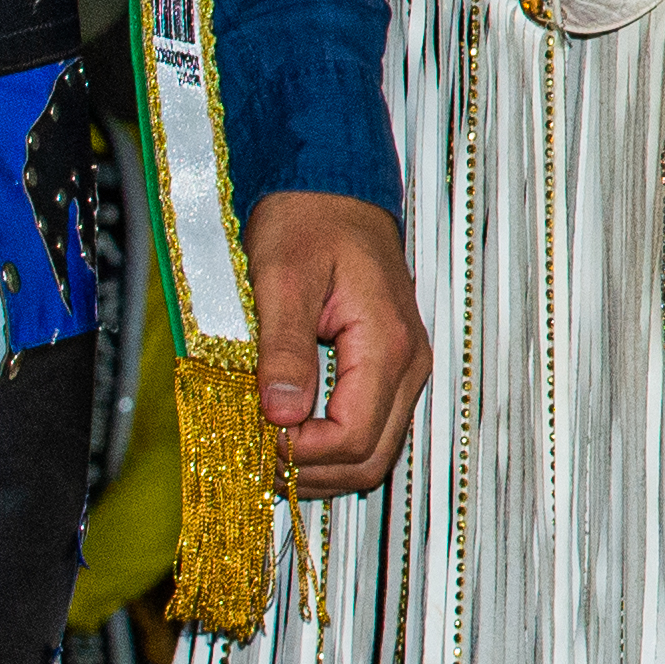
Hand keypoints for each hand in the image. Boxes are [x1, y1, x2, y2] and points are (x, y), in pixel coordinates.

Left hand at [243, 191, 428, 498]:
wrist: (333, 192)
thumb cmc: (307, 222)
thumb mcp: (281, 279)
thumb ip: (284, 349)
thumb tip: (282, 415)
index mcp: (386, 344)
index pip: (353, 438)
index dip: (301, 454)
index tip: (258, 437)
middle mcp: (407, 364)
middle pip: (369, 460)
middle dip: (311, 471)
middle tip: (257, 455)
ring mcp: (403, 368)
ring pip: (372, 453)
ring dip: (320, 466)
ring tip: (269, 447)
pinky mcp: (389, 369)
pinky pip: (369, 429)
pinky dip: (330, 447)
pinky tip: (292, 432)